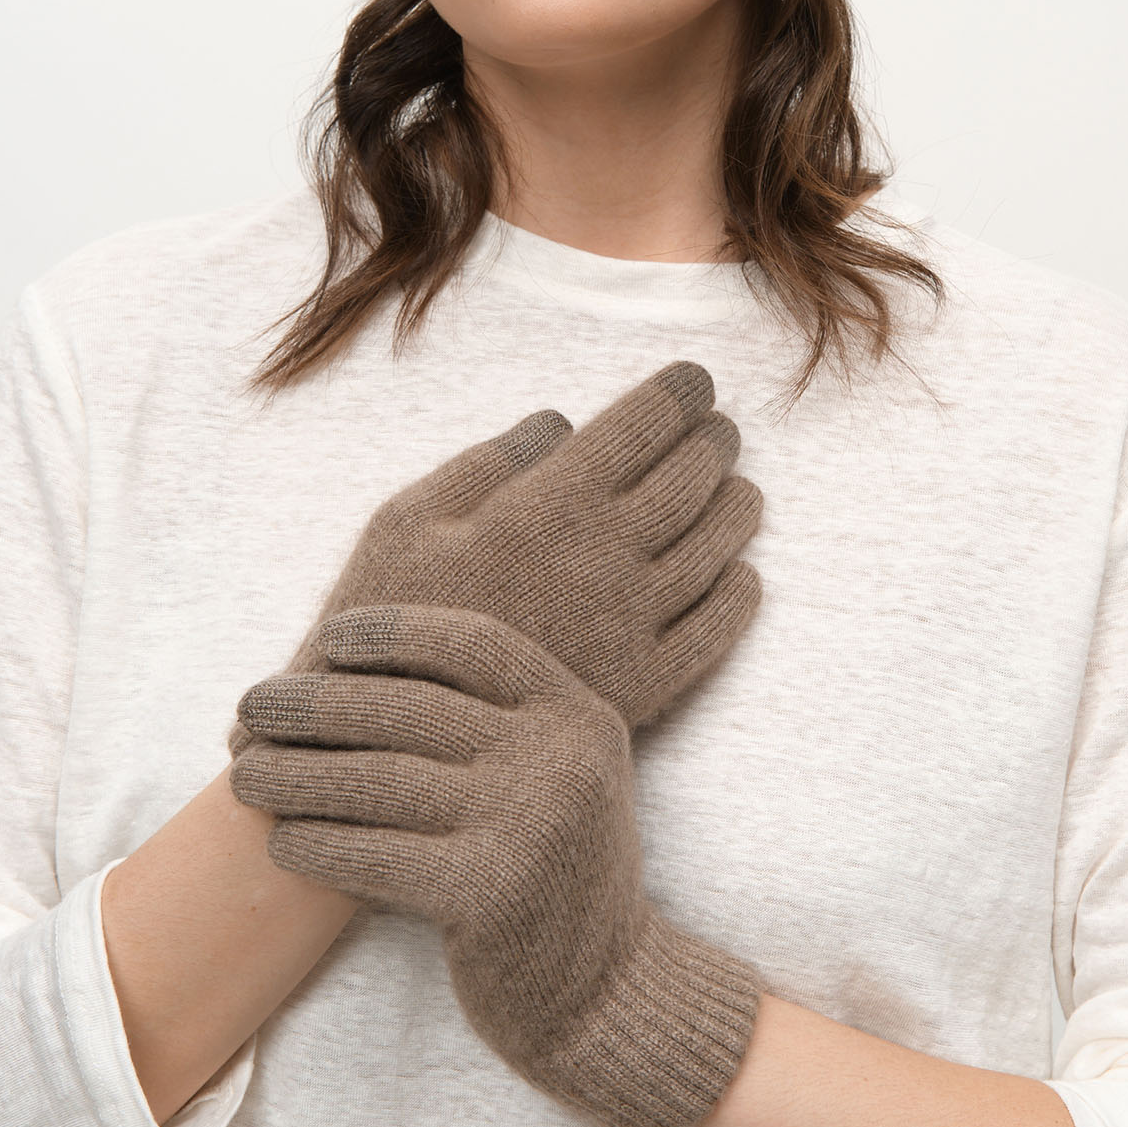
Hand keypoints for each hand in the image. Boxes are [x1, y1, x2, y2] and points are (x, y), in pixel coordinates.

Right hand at [229, 360, 762, 755]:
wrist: (388, 744)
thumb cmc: (385, 619)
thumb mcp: (405, 519)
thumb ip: (488, 461)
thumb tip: (561, 421)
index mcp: (548, 502)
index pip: (643, 423)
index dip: (679, 393)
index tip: (694, 382)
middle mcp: (604, 555)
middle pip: (692, 477)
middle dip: (714, 441)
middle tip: (719, 430)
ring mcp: (632, 623)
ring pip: (718, 546)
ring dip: (739, 507)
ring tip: (742, 491)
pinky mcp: (645, 687)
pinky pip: (715, 630)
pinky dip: (739, 594)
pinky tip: (741, 575)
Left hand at [229, 604, 763, 1126]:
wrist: (605, 996)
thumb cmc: (552, 875)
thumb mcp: (558, 777)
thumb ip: (493, 723)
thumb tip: (358, 669)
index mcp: (577, 714)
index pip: (472, 643)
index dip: (393, 632)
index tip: (326, 641)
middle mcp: (559, 757)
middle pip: (408, 707)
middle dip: (314, 703)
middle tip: (250, 709)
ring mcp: (527, 822)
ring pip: (377, 779)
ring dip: (294, 773)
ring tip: (243, 774)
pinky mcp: (488, 892)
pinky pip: (373, 854)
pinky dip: (316, 844)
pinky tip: (281, 842)